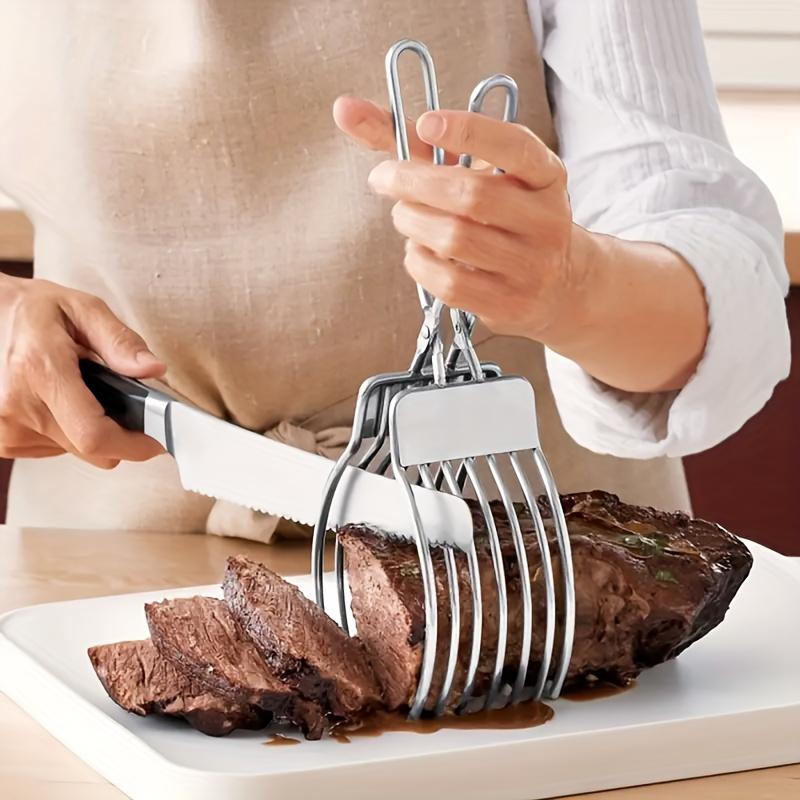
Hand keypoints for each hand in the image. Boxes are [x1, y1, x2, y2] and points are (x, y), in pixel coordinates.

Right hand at [0, 275, 166, 466]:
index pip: (95, 435)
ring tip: (74, 389)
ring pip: (75, 451)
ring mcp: (4, 429)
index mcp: (40, 372)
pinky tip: (54, 399)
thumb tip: (153, 369)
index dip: (134, 444)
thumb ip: (120, 341)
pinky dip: (64, 429)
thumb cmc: (27, 310)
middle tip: (118, 397)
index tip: (156, 441)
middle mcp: (16, 407)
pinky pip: (52, 449)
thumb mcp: (80, 309)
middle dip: (117, 431)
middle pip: (92, 450)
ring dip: (87, 427)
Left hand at [333, 96, 593, 343]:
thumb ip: (417, 143)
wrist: (560, 283)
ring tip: (404, 216)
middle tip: (384, 178)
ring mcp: (531, 265)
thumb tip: (346, 109)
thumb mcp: (477, 172)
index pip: (513, 146)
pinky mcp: (509, 303)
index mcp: (545, 174)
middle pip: (470, 194)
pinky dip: (419, 262)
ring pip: (455, 238)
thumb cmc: (504, 216)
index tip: (425, 123)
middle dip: (414, 182)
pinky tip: (418, 251)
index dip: (469, 132)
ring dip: (412, 223)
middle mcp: (546, 218)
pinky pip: (449, 281)